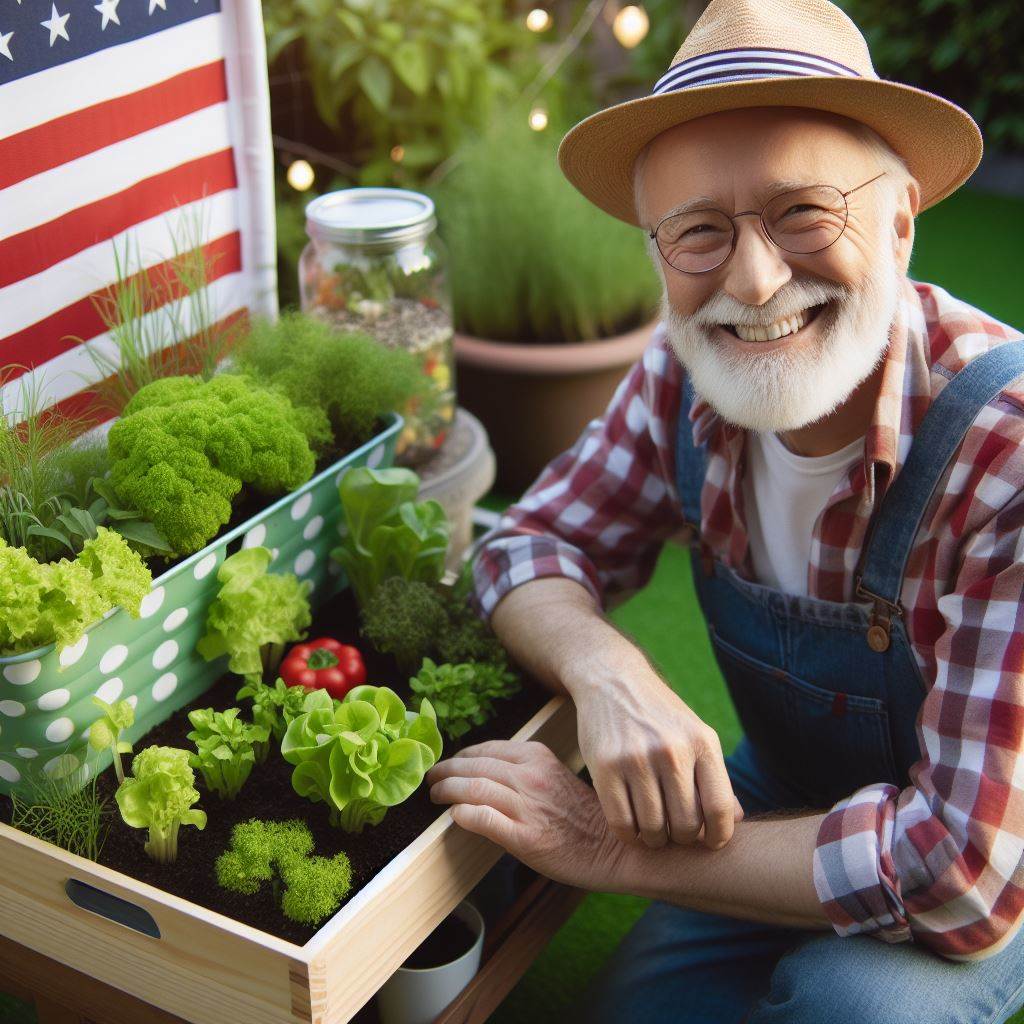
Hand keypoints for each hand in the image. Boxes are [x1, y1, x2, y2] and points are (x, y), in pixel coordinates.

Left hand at [426, 740, 631, 891]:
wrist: (616, 849)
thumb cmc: (586, 817)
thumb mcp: (555, 778)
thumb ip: (524, 773)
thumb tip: (486, 775)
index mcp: (538, 756)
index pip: (486, 749)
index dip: (460, 756)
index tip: (449, 764)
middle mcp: (530, 775)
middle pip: (473, 765)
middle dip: (445, 771)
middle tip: (431, 779)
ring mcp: (527, 805)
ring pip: (472, 788)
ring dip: (447, 791)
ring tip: (436, 796)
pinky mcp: (525, 836)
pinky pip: (482, 818)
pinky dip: (463, 814)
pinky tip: (455, 817)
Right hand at [570, 661, 742, 850]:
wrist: (613, 680)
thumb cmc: (660, 717)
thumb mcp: (694, 735)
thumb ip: (714, 777)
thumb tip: (735, 820)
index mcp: (702, 742)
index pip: (719, 808)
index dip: (718, 836)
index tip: (710, 842)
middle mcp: (672, 750)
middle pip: (686, 825)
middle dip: (683, 839)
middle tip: (675, 833)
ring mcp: (636, 758)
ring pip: (653, 828)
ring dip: (655, 840)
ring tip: (653, 831)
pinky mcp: (605, 766)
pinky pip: (621, 823)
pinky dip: (629, 835)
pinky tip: (632, 827)